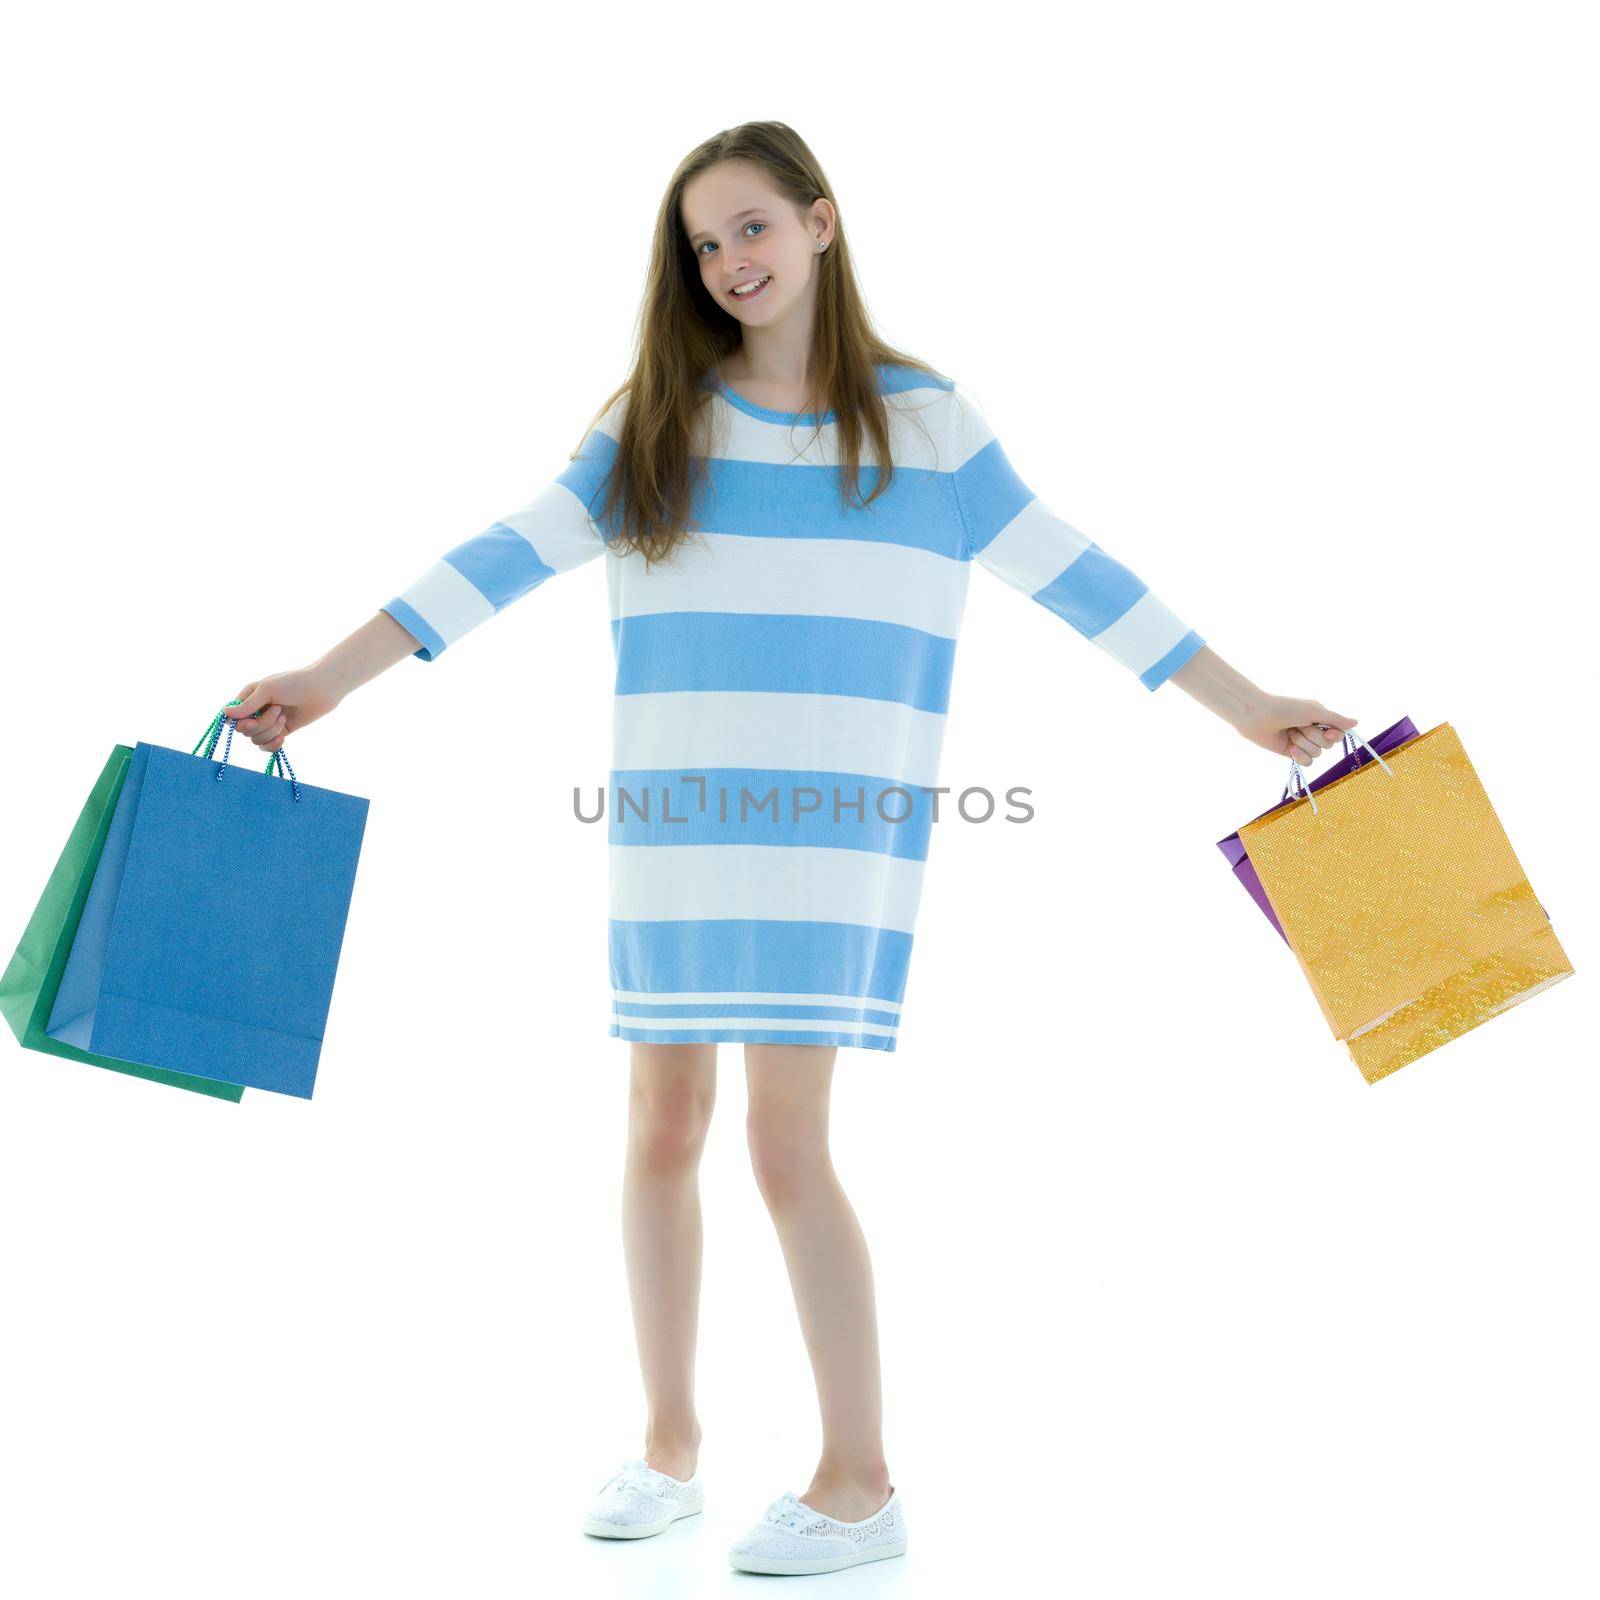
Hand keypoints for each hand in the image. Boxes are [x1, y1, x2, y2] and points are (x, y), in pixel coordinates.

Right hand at [220, 666, 344, 753]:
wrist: (322, 689)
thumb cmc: (294, 683)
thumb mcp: (267, 689)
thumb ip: (247, 704)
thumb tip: (225, 714)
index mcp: (249, 697)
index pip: (231, 717)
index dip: (238, 723)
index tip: (250, 721)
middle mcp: (256, 710)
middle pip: (245, 730)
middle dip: (261, 724)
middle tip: (278, 710)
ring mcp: (268, 722)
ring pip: (256, 739)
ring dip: (271, 730)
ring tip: (285, 716)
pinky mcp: (281, 732)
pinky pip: (267, 746)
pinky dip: (273, 745)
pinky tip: (283, 737)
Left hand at [1233, 695, 1358, 763]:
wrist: (1258, 716)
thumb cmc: (1285, 708)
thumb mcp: (1314, 711)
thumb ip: (1335, 719)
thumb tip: (1356, 723)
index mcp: (1320, 718)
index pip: (1338, 733)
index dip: (1334, 736)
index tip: (1327, 732)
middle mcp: (1313, 730)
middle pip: (1328, 745)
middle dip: (1314, 737)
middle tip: (1299, 726)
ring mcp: (1302, 742)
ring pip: (1317, 754)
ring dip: (1304, 744)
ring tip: (1290, 733)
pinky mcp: (1291, 753)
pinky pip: (1307, 762)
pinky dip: (1300, 756)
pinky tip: (1290, 748)